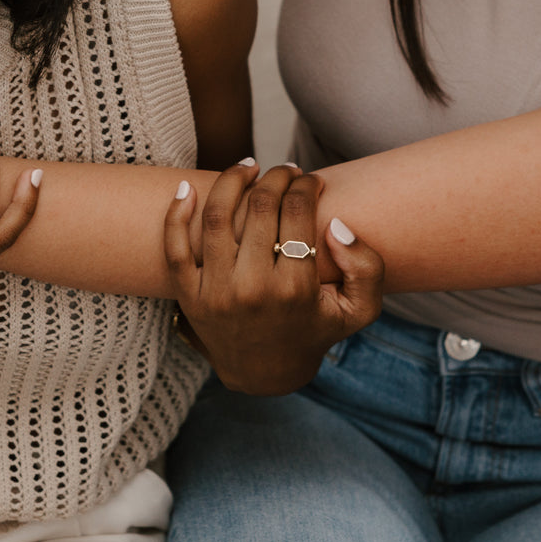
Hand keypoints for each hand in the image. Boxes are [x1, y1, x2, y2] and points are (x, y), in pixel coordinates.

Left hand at [164, 162, 383, 395]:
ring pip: (218, 216)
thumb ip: (367, 267)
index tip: (311, 181)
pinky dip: (176, 212)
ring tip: (249, 168)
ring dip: (233, 180)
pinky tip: (188, 187)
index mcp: (295, 288)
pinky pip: (173, 246)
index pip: (298, 211)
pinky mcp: (188, 296)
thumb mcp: (358, 310)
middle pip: (261, 206)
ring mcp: (216, 292)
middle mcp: (253, 289)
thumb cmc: (314, 330)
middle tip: (286, 172)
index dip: (307, 185)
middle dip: (277, 176)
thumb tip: (337, 225)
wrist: (265, 374)